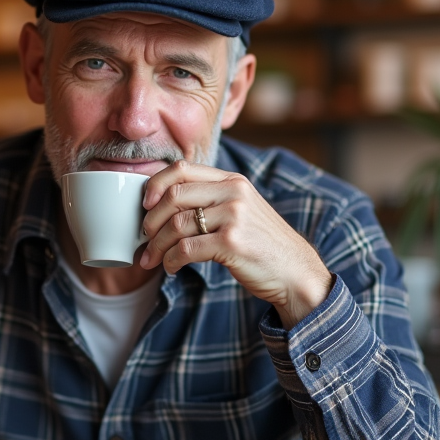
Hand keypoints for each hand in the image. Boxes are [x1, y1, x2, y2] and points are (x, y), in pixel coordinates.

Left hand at [138, 160, 332, 326]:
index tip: (145, 205)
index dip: (155, 184)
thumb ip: (212, 199)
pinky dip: (171, 260)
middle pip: (173, 196)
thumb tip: (164, 205)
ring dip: (157, 245)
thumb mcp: (242, 209)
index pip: (182, 169)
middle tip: (144, 238)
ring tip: (151, 259)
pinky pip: (186, 248)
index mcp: (232, 180)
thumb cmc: (262, 244)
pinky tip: (171, 268)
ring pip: (176, 224)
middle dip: (150, 220)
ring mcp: (234, 216)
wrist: (295, 271)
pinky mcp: (231, 242)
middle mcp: (233, 192)